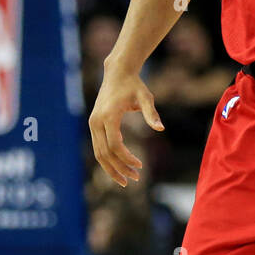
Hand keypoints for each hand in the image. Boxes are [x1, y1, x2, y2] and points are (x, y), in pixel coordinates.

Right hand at [89, 61, 162, 186]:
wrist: (117, 73)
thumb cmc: (134, 86)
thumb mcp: (146, 97)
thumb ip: (151, 114)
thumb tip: (161, 129)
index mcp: (109, 116)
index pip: (114, 145)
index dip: (126, 159)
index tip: (140, 165)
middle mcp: (97, 121)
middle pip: (105, 153)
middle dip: (119, 169)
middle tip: (136, 179)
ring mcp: (93, 124)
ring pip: (98, 153)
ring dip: (112, 168)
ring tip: (127, 180)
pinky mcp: (94, 125)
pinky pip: (98, 147)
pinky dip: (108, 160)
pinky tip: (120, 168)